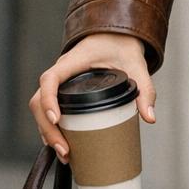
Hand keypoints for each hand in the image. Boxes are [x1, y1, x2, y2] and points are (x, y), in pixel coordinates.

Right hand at [29, 32, 156, 162]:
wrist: (116, 34)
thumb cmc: (121, 45)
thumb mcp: (136, 64)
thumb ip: (145, 89)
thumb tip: (150, 117)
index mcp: (73, 61)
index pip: (50, 79)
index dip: (48, 99)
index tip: (57, 119)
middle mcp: (61, 72)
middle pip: (39, 100)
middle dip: (47, 128)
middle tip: (65, 150)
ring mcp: (59, 81)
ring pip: (40, 108)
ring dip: (47, 132)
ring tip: (65, 154)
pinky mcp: (63, 91)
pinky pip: (48, 110)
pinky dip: (51, 128)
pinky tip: (62, 145)